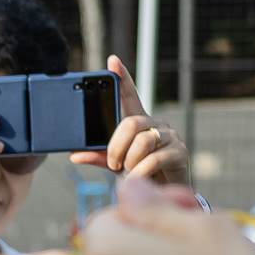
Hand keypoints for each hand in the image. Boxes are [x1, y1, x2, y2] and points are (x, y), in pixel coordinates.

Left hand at [69, 57, 188, 183]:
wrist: (161, 194)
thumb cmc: (138, 173)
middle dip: (116, 146)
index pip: (129, 95)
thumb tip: (74, 155)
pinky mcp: (180, 151)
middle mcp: (154, 123)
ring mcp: (169, 135)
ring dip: (130, 161)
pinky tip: (137, 178)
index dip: (122, 77)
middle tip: (114, 164)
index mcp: (137, 122)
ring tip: (129, 172)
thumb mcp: (115, 164)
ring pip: (142, 141)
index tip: (112, 60)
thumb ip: (98, 157)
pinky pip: (154, 158)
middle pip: (130, 123)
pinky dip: (140, 172)